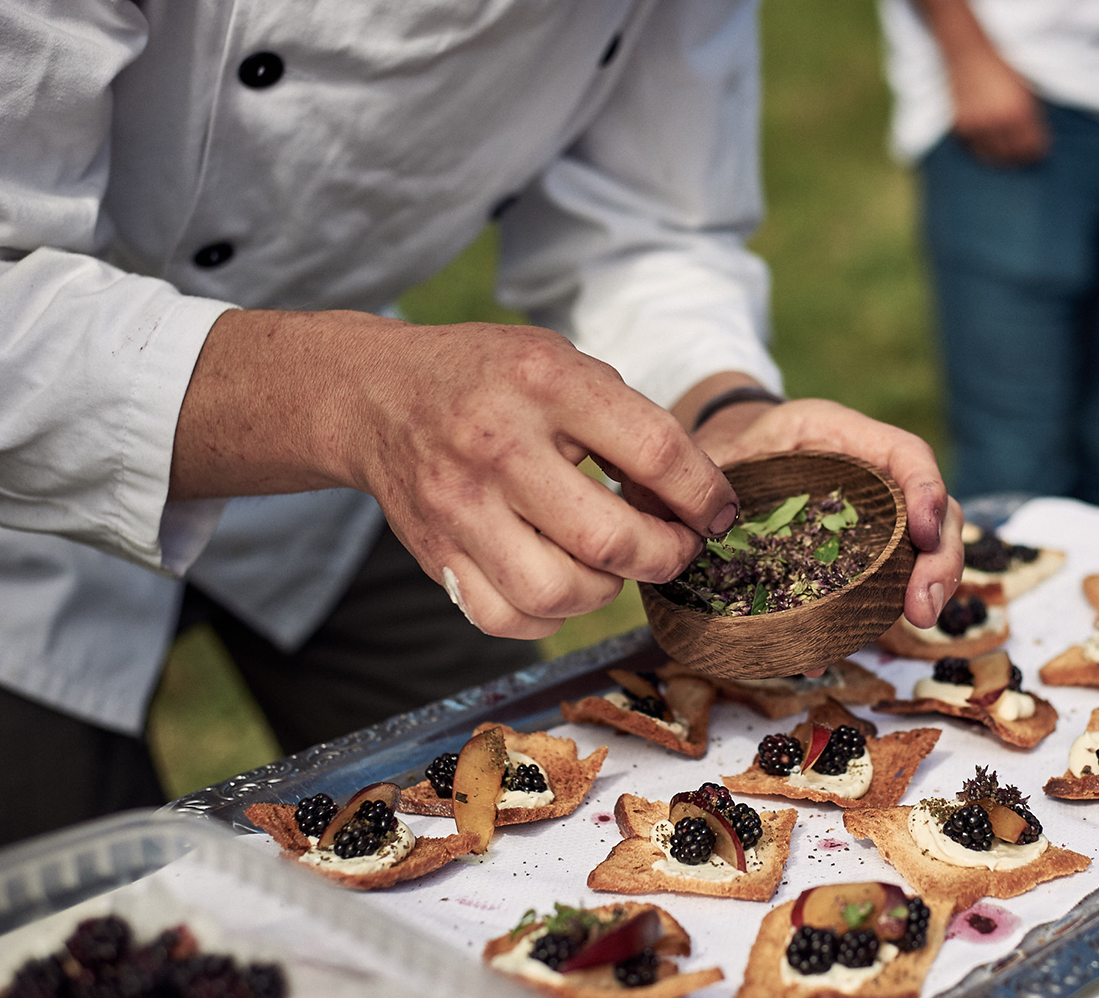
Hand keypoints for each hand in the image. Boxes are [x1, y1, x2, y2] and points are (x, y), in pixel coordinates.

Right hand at [171, 309, 740, 638]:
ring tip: (613, 561)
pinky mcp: (434, 554)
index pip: (654, 451)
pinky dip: (552, 614)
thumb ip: (630, 425)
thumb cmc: (493, 380)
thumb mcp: (564, 366)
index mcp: (544, 382)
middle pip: (610, 539)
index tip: (720, 513)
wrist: (379, 396)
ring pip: (560, 591)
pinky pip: (509, 618)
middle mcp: (497, 445)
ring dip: (609, 588)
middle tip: (677, 547)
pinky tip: (563, 582)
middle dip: (666, 555)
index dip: (704, 495)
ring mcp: (459, 506)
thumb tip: (695, 504)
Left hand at [691, 395, 964, 629]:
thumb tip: (697, 527)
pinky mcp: (855, 555)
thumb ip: (713, 471)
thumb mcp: (719, 444)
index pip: (906, 454)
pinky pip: (877, 585)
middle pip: (933, 512)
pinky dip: (868, 619)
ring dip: (925, 589)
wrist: (728, 453)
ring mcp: (871, 518)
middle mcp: (870, 476)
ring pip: (920, 551)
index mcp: (840, 435)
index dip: (926, 492)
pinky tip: (830, 654)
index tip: (923, 534)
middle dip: (939, 559)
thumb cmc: (729, 445)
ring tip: (918, 620)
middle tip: (924, 606)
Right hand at [948, 54, 1049, 164]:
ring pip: (993, 157)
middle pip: (1013, 155)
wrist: (969, 56)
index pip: (1032, 146)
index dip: (1037, 153)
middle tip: (1023, 159)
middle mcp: (999, 121)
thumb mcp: (1025, 88)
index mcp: (1019, 110)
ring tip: (1007, 157)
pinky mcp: (962, 127)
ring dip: (1002, 159)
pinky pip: (976, 150)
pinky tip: (990, 148)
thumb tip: (1037, 139)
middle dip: (1020, 159)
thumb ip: (1032, 114)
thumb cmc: (1001, 69)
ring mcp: (979, 125)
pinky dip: (984, 152)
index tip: (1038, 154)